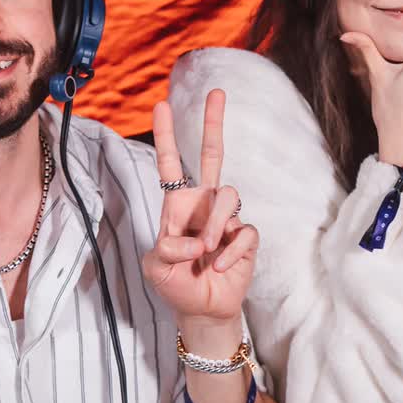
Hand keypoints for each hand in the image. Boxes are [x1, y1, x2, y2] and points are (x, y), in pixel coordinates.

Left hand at [143, 89, 258, 324]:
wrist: (202, 310)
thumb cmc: (176, 284)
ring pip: (229, 196)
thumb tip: (199, 239)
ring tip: (206, 252)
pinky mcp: (245, 236)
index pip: (171, 166)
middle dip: (213, 123)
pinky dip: (229, 253)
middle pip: (213, 155)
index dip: (167, 137)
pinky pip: (243, 232)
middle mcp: (203, 205)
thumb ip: (169, 249)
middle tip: (217, 92)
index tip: (161, 105)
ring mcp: (226, 219)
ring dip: (216, 225)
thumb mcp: (157, 268)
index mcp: (177, 206)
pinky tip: (219, 267)